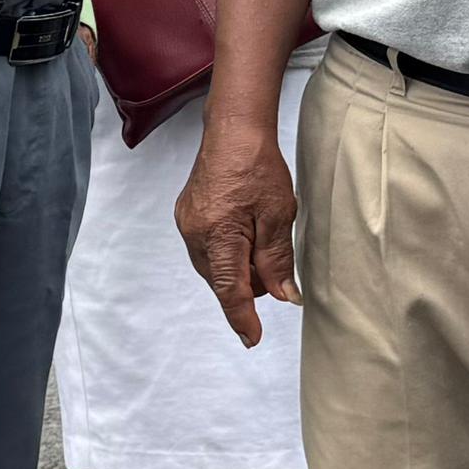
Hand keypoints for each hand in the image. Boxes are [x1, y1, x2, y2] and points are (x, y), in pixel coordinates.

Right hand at [174, 118, 298, 347]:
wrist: (233, 130)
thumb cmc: (257, 165)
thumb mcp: (278, 215)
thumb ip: (277, 260)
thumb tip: (282, 296)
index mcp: (218, 235)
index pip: (231, 290)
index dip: (243, 318)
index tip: (253, 339)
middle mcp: (194, 233)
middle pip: (221, 281)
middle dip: (247, 286)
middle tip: (274, 269)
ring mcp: (187, 224)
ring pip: (213, 267)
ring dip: (237, 268)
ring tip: (260, 245)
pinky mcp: (187, 215)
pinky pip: (207, 249)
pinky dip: (227, 252)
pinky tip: (243, 234)